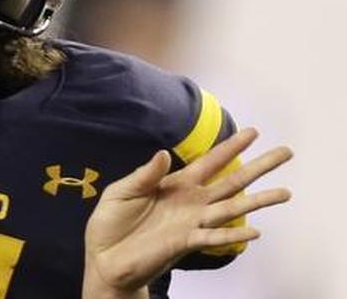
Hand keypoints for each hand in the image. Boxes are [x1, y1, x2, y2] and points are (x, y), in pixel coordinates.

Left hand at [83, 128, 291, 297]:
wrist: (104, 256)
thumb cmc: (111, 222)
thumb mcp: (121, 191)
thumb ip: (145, 174)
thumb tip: (164, 153)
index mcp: (175, 184)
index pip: (210, 162)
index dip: (230, 148)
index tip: (253, 133)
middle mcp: (191, 202)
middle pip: (232, 181)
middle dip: (259, 167)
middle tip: (285, 153)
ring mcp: (192, 223)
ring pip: (232, 209)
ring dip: (259, 201)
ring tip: (286, 192)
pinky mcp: (185, 243)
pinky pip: (213, 238)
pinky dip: (232, 236)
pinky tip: (257, 231)